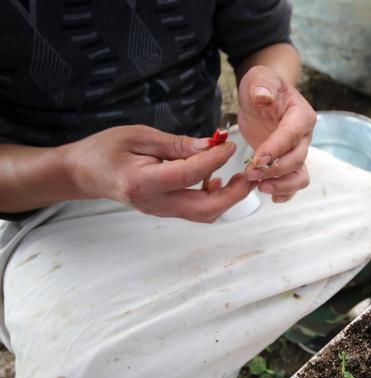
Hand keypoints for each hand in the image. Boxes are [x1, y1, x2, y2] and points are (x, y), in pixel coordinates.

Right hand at [63, 125, 252, 222]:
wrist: (84, 173)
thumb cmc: (106, 150)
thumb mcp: (139, 136)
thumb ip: (176, 144)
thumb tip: (211, 146)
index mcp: (143, 182)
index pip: (189, 174)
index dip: (215, 160)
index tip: (231, 145)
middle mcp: (155, 203)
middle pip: (205, 209)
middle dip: (234, 194)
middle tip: (251, 173)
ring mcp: (161, 211)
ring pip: (204, 214)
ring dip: (227, 198)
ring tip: (240, 175)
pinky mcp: (166, 210)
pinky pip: (196, 210)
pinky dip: (213, 198)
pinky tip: (215, 179)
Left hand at [237, 65, 315, 202]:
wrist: (263, 94)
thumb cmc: (262, 85)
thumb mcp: (259, 78)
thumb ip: (262, 86)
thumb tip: (264, 97)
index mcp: (300, 115)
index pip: (291, 135)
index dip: (276, 149)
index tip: (257, 159)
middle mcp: (304, 136)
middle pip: (297, 160)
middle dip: (274, 170)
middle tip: (250, 173)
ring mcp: (297, 151)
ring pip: (300, 176)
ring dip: (282, 185)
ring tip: (260, 187)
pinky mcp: (287, 162)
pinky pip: (292, 182)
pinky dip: (284, 192)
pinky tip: (269, 196)